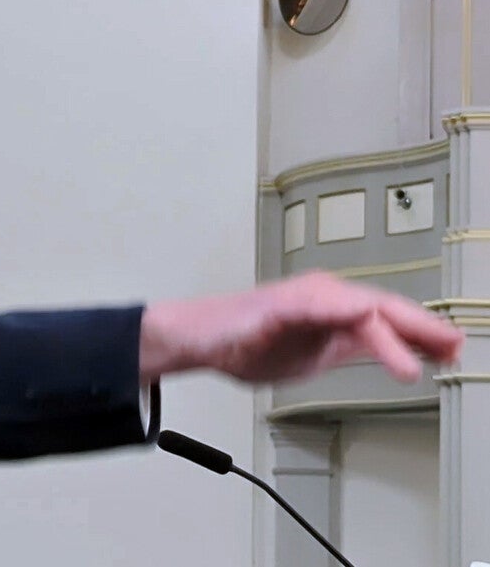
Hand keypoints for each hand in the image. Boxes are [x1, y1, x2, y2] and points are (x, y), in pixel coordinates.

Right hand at [138, 271, 462, 383]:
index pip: (388, 317)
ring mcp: (302, 297)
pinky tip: (366, 318)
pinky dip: (346, 313)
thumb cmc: (245, 342)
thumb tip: (398, 355)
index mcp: (332, 307)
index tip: (452, 350)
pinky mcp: (278, 305)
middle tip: (453, 347)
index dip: (424, 333)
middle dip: (422, 328)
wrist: (197, 338)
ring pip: (359, 308)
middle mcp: (322, 294)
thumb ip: (354, 349)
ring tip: (421, 357)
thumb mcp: (315, 353)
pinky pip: (319, 307)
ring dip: (394, 331)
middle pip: (383, 307)